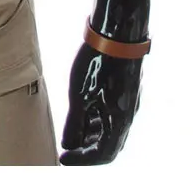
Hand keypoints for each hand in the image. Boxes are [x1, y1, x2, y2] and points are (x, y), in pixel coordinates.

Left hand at [60, 41, 142, 164]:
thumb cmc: (98, 63)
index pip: (103, 155)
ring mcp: (129, 102)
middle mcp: (128, 116)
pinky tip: (83, 111)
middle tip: (67, 147)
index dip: (82, 160)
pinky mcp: (126, 89)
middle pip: (109, 144)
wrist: (118, 32)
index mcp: (119, 123)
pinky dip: (98, 118)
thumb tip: (69, 145)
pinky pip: (113, 114)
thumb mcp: (80, 95)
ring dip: (92, 134)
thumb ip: (74, 123)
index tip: (63, 158)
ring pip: (111, 128)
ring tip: (72, 130)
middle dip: (87, 149)